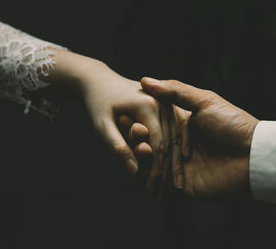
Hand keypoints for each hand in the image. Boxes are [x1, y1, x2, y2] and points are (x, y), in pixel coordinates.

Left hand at [46, 49, 180, 195]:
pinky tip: (176, 165)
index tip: (153, 190)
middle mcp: (163, 103)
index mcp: (148, 105)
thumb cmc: (98, 102)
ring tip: (170, 186)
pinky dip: (174, 149)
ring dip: (173, 163)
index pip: (158, 144)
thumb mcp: (102, 124)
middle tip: (163, 195)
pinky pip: (175, 131)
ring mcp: (167, 103)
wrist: (101, 80)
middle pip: (171, 143)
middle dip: (167, 171)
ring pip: (176, 138)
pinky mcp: (167, 106)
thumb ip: (117, 146)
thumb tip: (133, 171)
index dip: (156, 170)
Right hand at [123, 77, 258, 199]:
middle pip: (150, 142)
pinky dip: (148, 177)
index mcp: (182, 124)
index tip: (127, 115)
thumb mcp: (204, 101)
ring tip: (141, 149)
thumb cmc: (231, 124)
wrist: (252, 156)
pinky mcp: (181, 185)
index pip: (153, 122)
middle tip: (135, 131)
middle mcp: (178, 145)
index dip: (139, 119)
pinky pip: (159, 182)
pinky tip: (141, 168)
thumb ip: (175, 90)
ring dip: (141, 156)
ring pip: (151, 163)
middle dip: (138, 138)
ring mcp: (178, 165)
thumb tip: (145, 80)